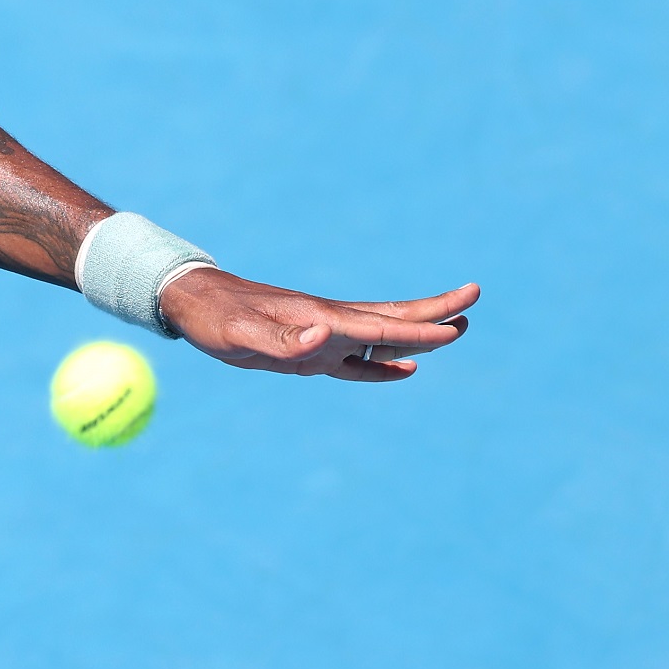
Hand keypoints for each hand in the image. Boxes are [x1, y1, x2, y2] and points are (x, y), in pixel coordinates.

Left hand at [158, 269, 478, 380]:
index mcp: (321, 319)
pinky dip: (384, 364)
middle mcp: (329, 324)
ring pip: (380, 336)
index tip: (458, 323)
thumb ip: (282, 342)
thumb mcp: (242, 336)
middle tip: (473, 298)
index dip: (419, 329)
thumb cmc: (216, 319)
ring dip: (417, 335)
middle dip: (432, 313)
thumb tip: (322, 337)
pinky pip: (357, 359)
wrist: (195, 304)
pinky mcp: (309, 349)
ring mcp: (322, 336)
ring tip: (455, 329)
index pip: (380, 326)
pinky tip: (405, 369)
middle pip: (392, 320)